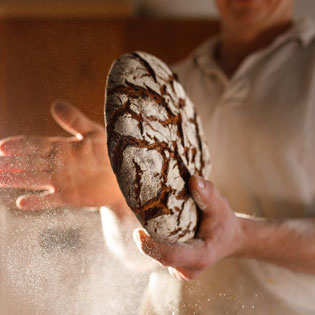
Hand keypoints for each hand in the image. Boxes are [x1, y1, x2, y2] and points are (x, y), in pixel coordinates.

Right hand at [0, 102, 124, 209]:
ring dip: (16, 180)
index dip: (19, 146)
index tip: (2, 146)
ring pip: (35, 180)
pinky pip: (52, 200)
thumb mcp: (93, 132)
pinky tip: (22, 202)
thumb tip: (55, 103)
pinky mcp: (71, 197)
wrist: (126, 175)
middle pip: (29, 163)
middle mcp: (58, 165)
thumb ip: (75, 120)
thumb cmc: (110, 151)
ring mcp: (63, 182)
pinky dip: (38, 201)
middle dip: (10, 163)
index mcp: (62, 148)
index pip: (36, 145)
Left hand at [133, 175, 243, 279]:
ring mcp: (181, 270)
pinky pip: (159, 255)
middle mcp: (188, 269)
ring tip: (147, 217)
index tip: (137, 232)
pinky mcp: (176, 267)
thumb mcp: (220, 205)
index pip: (170, 256)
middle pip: (160, 256)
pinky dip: (155, 241)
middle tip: (140, 214)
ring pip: (158, 256)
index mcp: (200, 256)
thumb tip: (193, 179)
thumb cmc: (224, 222)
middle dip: (147, 239)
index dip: (151, 247)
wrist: (230, 238)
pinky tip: (155, 226)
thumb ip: (208, 193)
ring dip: (150, 239)